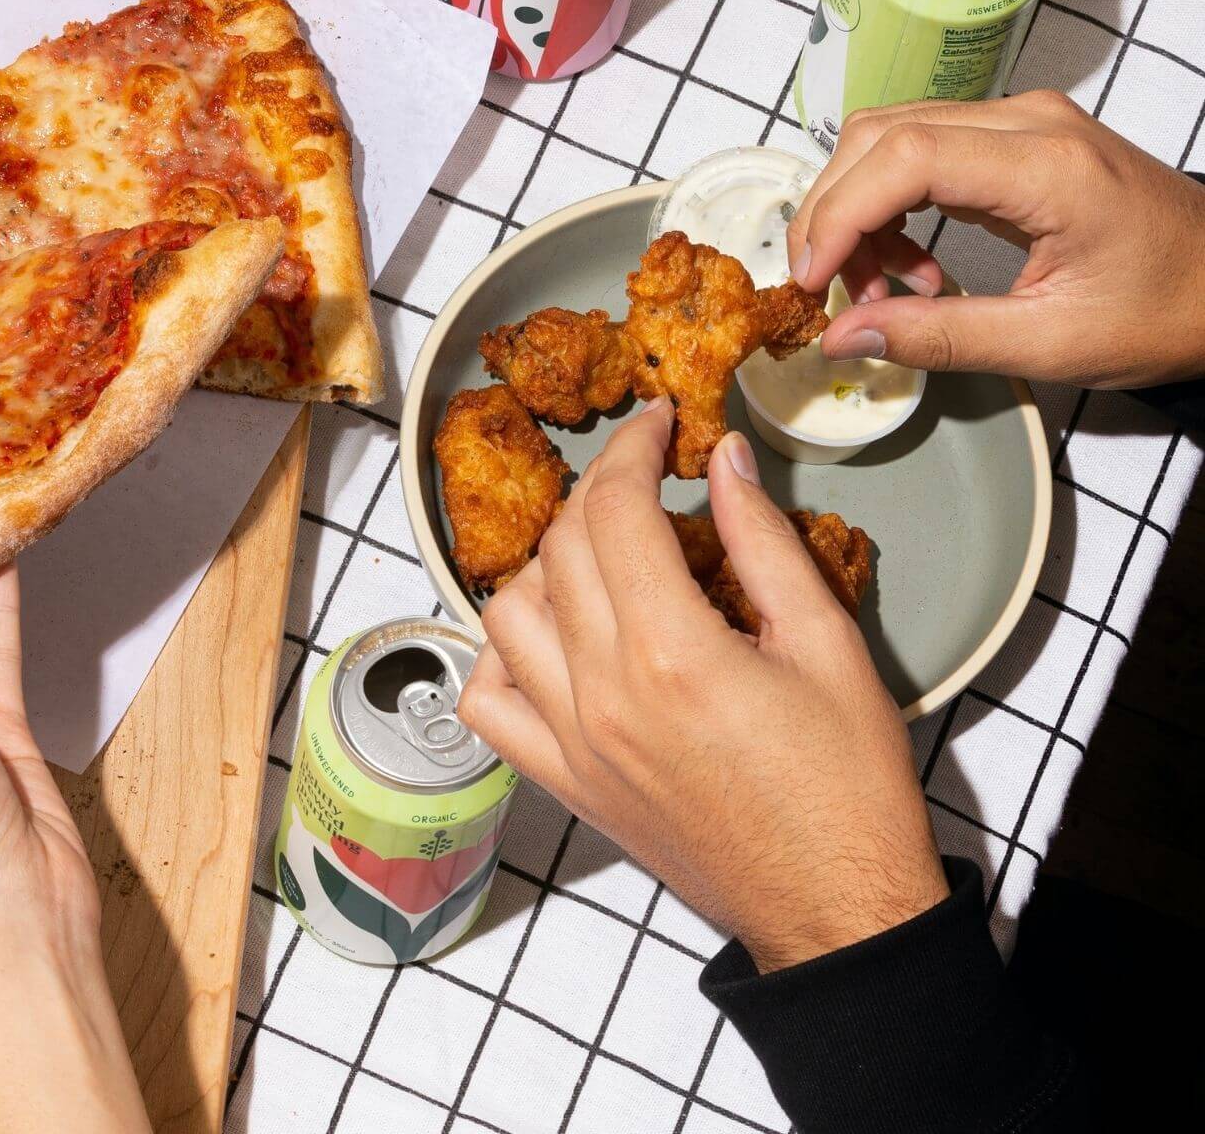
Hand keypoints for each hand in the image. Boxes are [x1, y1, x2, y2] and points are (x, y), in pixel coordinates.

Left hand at [457, 401, 947, 972]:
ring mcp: (571, 742)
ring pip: (504, 615)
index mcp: (672, 652)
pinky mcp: (563, 781)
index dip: (630, 447)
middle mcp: (602, 693)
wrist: (831, 908)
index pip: (614, 509)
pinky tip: (548, 639)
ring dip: (543, 566)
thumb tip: (724, 458)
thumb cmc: (846, 787)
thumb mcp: (828, 646)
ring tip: (600, 555)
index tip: (656, 425)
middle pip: (558, 549)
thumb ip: (764, 541)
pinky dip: (499, 656)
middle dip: (596, 490)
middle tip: (641, 478)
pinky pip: (487, 704)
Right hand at [786, 89, 1204, 388]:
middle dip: (834, 214)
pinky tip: (911, 273)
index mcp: (1048, 166)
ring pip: (890, 140)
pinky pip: (919, 155)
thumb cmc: (1163, 310)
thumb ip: (940, 338)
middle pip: (882, 136)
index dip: (840, 215)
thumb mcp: (1050, 343)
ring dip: (858, 215)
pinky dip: (889, 212)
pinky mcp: (1013, 141)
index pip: (904, 157)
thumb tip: (842, 336)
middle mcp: (1028, 123)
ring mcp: (1020, 124)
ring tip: (878, 294)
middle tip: (826, 292)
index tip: (812, 281)